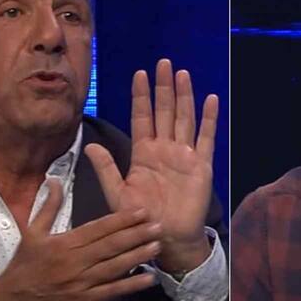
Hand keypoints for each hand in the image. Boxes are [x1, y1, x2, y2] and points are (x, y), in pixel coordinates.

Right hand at [0, 181, 161, 300]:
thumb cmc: (24, 267)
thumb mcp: (32, 233)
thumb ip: (48, 206)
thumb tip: (54, 180)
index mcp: (64, 243)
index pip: (98, 228)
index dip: (121, 219)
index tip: (141, 210)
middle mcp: (75, 262)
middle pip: (110, 246)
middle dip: (136, 235)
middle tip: (158, 225)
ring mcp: (81, 283)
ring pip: (114, 267)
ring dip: (137, 256)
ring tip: (156, 246)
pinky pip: (111, 292)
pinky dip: (130, 285)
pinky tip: (148, 278)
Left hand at [85, 59, 217, 272]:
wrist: (166, 237)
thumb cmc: (140, 218)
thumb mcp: (117, 193)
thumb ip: (106, 168)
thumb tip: (90, 144)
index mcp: (143, 153)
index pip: (142, 117)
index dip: (141, 96)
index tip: (139, 74)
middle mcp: (164, 148)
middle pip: (164, 111)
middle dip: (163, 87)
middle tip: (163, 63)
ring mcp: (184, 154)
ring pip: (184, 118)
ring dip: (183, 96)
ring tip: (182, 74)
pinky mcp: (201, 165)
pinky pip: (206, 138)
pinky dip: (209, 119)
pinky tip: (210, 100)